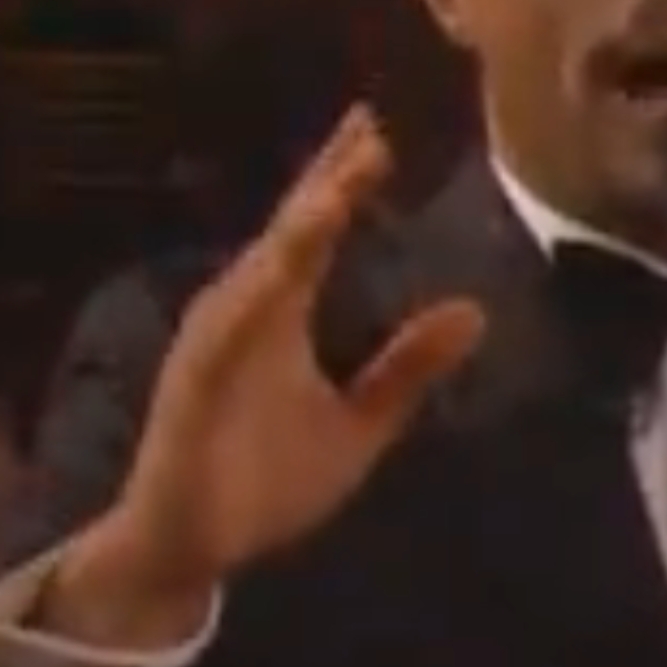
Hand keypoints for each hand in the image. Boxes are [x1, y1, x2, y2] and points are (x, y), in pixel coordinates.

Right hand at [53, 106, 485, 647]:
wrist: (197, 547)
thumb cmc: (269, 480)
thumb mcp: (361, 425)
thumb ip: (407, 368)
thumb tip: (474, 310)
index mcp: (283, 316)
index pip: (319, 234)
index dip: (346, 182)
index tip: (384, 127)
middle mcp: (247, 314)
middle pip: (290, 233)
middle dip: (328, 179)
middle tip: (372, 119)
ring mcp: (216, 346)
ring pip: (261, 273)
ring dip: (299, 229)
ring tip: (341, 182)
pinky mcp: (192, 388)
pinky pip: (224, 338)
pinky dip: (251, 301)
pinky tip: (277, 271)